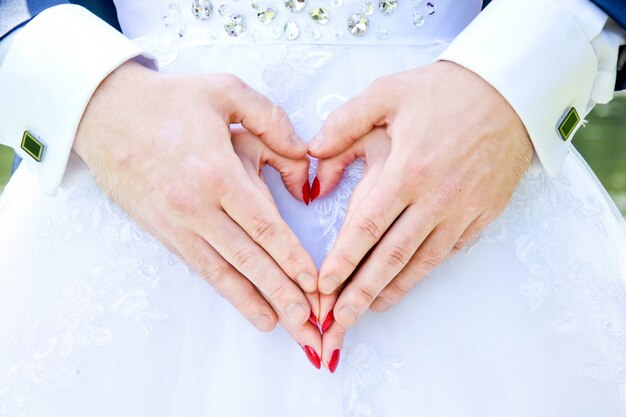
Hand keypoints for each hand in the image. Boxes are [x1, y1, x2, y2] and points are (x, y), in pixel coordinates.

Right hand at [74, 61, 320, 352]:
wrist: (104, 113)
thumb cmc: (169, 101)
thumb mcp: (226, 91)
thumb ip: (271, 120)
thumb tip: (303, 155)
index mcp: (216, 171)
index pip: (264, 225)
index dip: (292, 258)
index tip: (316, 283)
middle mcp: (197, 206)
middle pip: (249, 258)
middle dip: (283, 293)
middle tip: (310, 325)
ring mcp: (178, 223)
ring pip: (226, 272)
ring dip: (258, 302)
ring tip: (286, 328)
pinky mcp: (165, 232)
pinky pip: (202, 268)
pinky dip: (229, 292)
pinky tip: (252, 309)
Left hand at [310, 61, 533, 331]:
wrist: (511, 92)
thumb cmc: (446, 91)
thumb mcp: (388, 93)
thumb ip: (345, 122)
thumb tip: (312, 151)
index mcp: (408, 169)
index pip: (367, 226)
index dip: (343, 260)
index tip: (322, 287)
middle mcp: (435, 197)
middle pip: (391, 256)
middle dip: (361, 293)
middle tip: (338, 323)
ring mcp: (463, 210)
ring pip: (421, 262)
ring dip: (392, 290)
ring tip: (367, 312)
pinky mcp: (483, 214)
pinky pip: (448, 252)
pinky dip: (424, 273)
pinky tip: (406, 284)